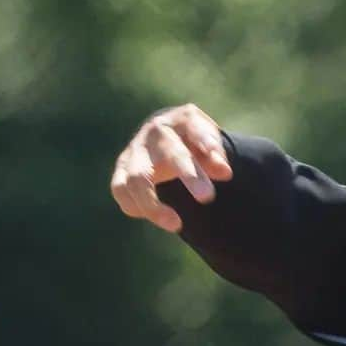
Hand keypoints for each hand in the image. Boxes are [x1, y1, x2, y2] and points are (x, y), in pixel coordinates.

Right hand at [110, 103, 232, 231]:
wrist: (165, 135)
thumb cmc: (194, 141)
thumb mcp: (209, 143)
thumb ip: (216, 156)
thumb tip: (224, 172)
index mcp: (181, 120)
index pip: (193, 127)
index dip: (205, 140)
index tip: (220, 162)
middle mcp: (155, 133)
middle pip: (171, 154)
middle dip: (189, 175)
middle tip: (208, 197)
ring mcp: (135, 151)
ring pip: (138, 178)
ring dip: (154, 205)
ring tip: (176, 225)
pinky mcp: (122, 169)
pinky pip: (121, 190)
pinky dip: (136, 207)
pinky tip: (159, 218)